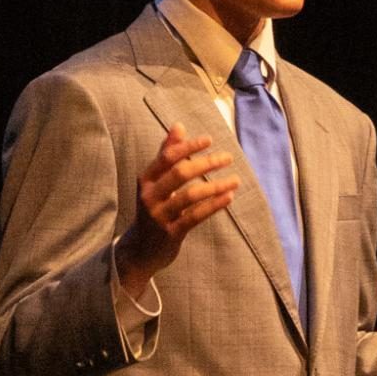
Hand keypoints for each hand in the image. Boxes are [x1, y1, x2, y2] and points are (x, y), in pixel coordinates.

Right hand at [114, 123, 238, 296]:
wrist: (140, 249)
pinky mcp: (170, 233)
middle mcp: (149, 196)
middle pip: (180, 173)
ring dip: (216, 186)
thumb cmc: (154, 207)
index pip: (167, 157)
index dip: (188, 146)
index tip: (210, 140)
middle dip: (206, 163)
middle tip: (228, 157)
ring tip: (236, 180)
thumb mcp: (156, 182)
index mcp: (145, 179)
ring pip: (190, 195)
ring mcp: (159, 215)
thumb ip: (166, 154)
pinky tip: (229, 197)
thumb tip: (178, 126)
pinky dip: (214, 205)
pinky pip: (195, 216)